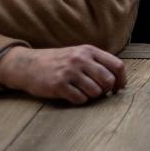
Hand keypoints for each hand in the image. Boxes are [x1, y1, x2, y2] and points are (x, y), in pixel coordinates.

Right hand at [0, 45, 126, 104]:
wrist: (28, 65)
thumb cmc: (59, 61)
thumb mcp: (79, 54)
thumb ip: (97, 62)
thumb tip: (119, 80)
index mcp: (89, 50)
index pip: (117, 65)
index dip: (121, 79)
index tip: (119, 88)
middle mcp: (80, 59)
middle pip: (108, 80)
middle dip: (107, 90)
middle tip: (100, 92)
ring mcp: (69, 72)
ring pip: (95, 92)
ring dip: (92, 96)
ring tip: (83, 92)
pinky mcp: (58, 85)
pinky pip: (80, 99)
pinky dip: (80, 100)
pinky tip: (73, 95)